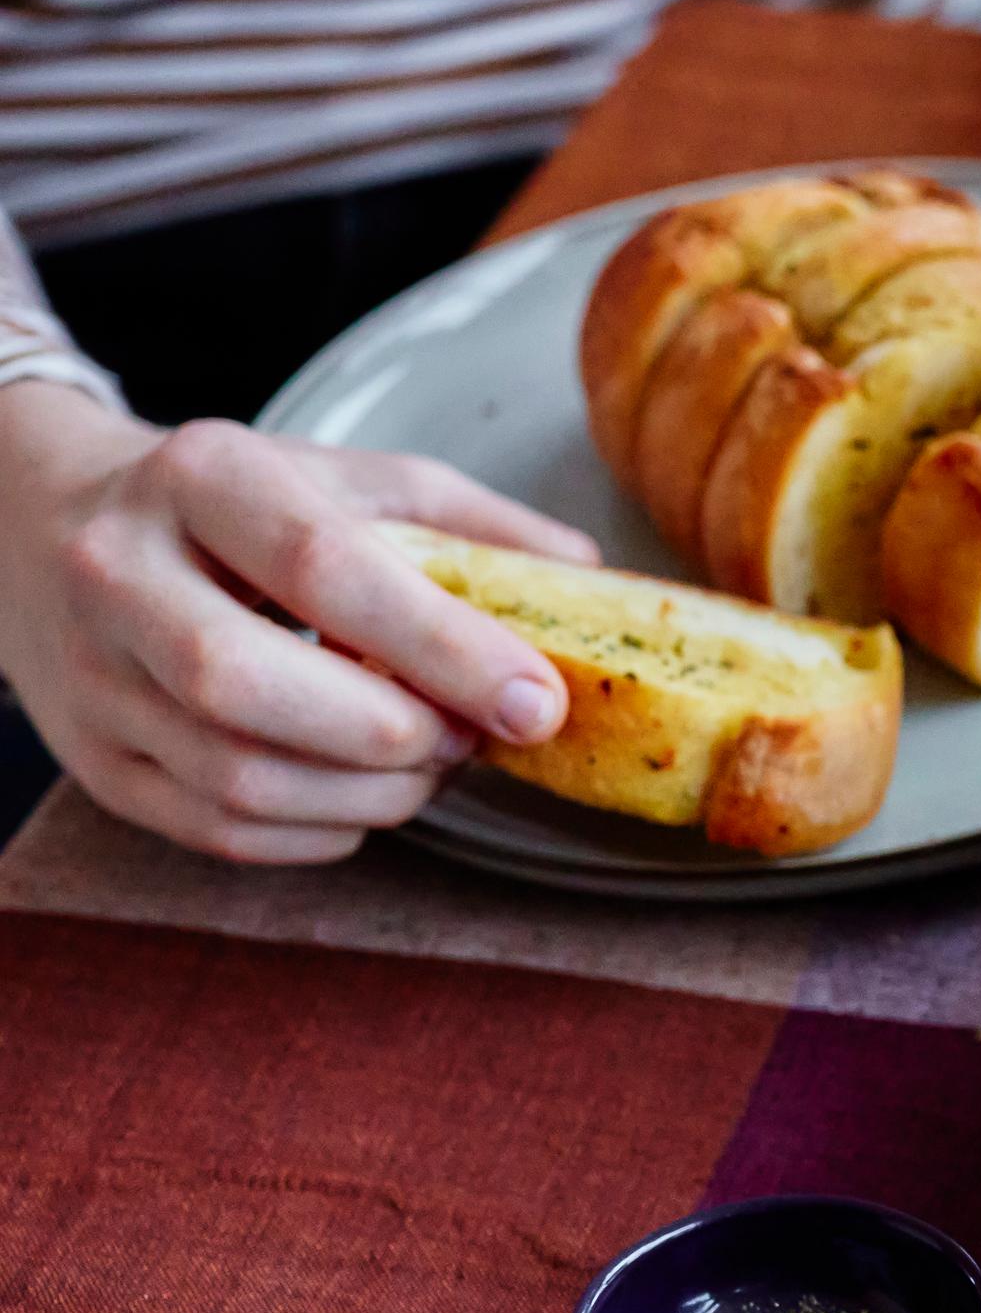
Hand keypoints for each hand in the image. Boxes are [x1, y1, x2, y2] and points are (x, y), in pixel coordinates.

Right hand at [0, 384, 595, 861]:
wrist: (50, 524)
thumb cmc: (235, 508)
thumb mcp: (353, 480)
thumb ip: (476, 526)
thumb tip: (593, 582)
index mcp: (202, 479)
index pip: (324, 570)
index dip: (442, 648)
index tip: (534, 700)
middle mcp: (118, 573)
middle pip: (251, 689)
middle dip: (393, 735)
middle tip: (471, 737)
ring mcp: (89, 676)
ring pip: (237, 778)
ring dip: (369, 796)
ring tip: (430, 764)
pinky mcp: (92, 762)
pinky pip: (218, 831)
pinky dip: (320, 833)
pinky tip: (364, 796)